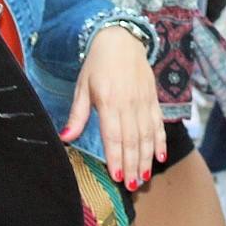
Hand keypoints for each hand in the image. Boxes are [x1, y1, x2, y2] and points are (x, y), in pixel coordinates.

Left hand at [62, 27, 164, 188]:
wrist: (122, 39)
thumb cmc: (97, 64)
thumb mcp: (82, 87)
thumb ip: (77, 115)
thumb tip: (65, 139)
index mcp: (109, 101)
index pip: (114, 135)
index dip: (116, 158)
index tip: (117, 177)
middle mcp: (129, 103)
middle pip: (132, 140)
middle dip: (132, 165)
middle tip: (132, 186)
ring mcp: (143, 101)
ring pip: (147, 135)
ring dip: (146, 158)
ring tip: (144, 177)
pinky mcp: (153, 99)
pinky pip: (158, 124)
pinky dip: (160, 141)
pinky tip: (160, 157)